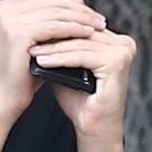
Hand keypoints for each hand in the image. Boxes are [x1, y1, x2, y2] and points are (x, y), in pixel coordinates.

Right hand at [0, 0, 105, 118]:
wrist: (1, 99)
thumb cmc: (20, 75)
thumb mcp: (40, 42)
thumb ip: (54, 21)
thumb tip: (79, 0)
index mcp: (6, 6)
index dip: (72, 5)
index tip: (92, 14)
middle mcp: (4, 8)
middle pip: (52, 2)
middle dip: (80, 11)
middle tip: (101, 19)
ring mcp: (9, 19)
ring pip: (56, 12)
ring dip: (82, 19)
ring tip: (100, 26)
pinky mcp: (18, 32)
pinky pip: (55, 27)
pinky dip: (75, 29)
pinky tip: (89, 34)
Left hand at [29, 24, 138, 142]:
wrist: (94, 126)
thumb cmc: (81, 100)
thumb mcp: (68, 65)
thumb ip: (61, 45)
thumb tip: (39, 25)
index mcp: (116, 41)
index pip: (81, 26)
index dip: (55, 28)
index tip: (30, 30)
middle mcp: (124, 44)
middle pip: (81, 33)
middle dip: (52, 36)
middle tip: (26, 38)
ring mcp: (123, 52)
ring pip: (79, 44)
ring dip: (52, 48)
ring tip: (30, 51)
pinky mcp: (117, 63)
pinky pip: (82, 56)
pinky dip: (60, 59)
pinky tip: (42, 61)